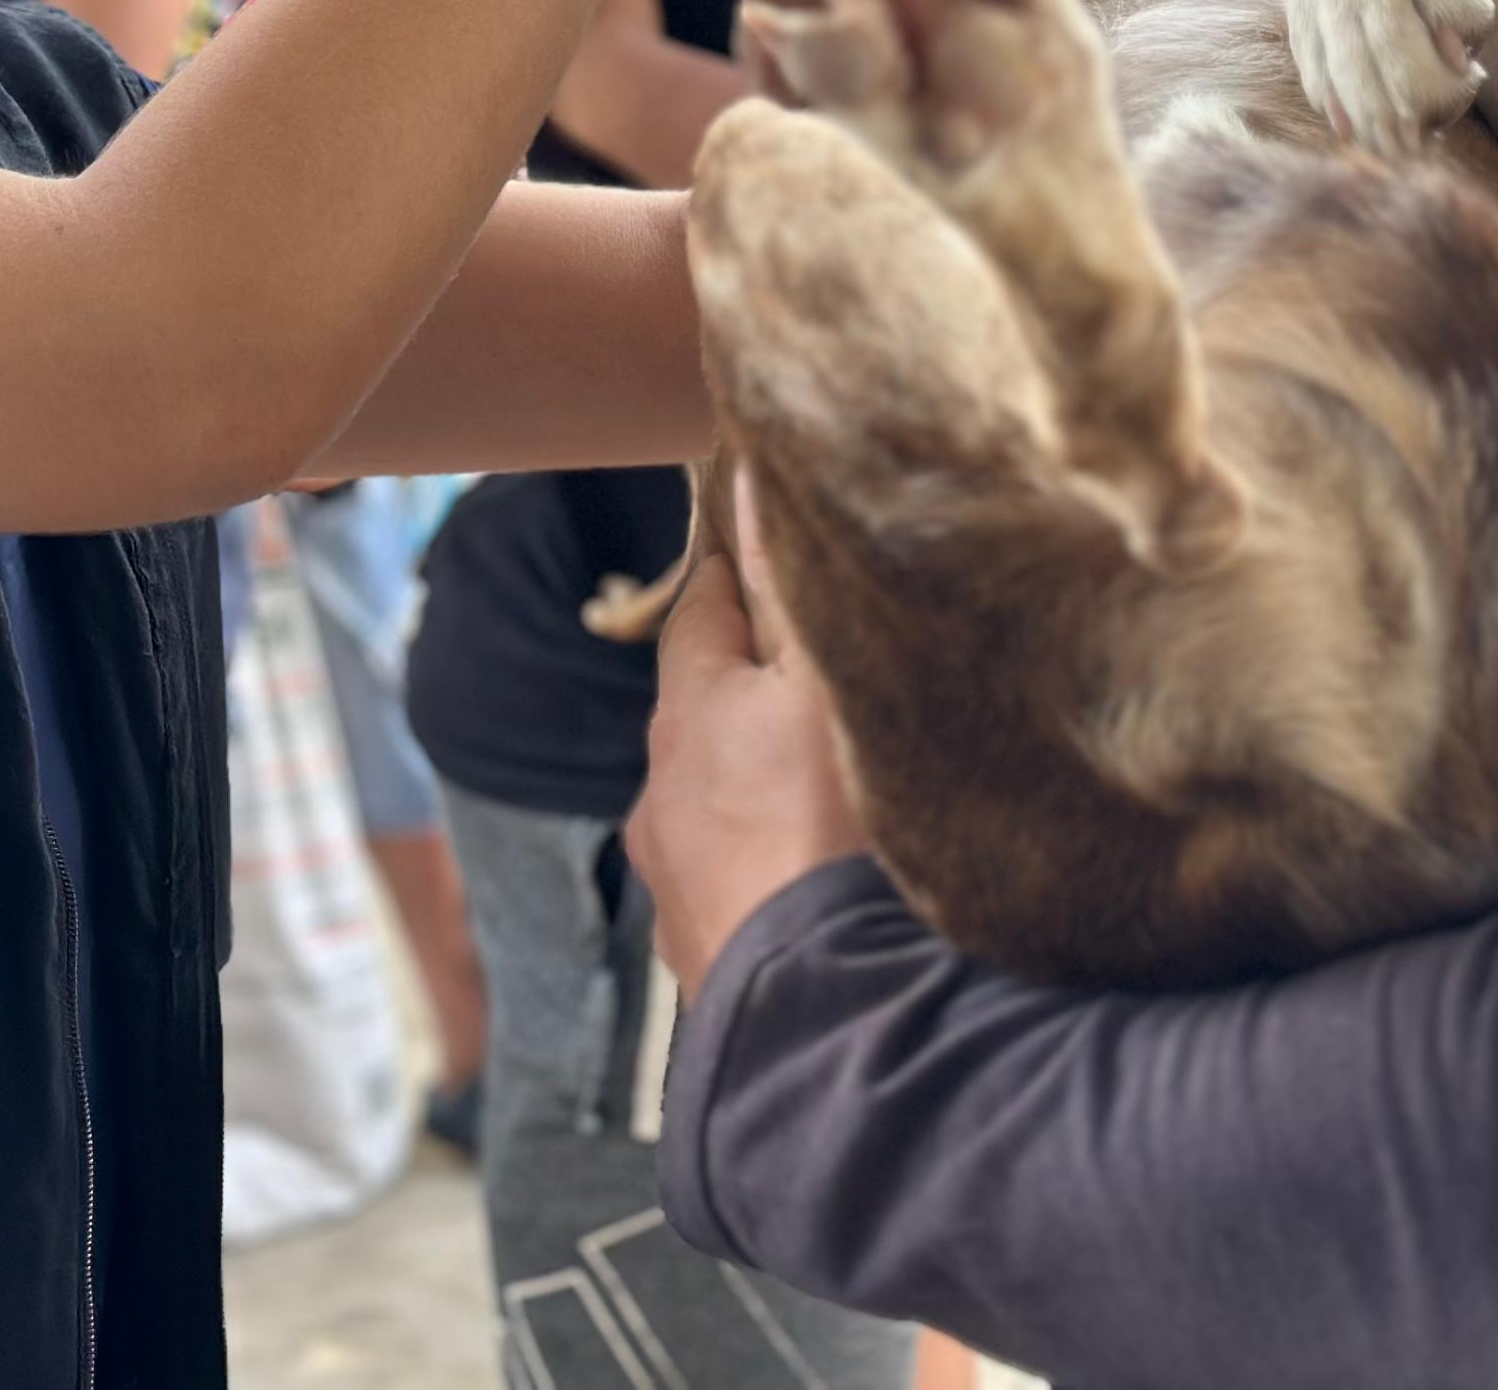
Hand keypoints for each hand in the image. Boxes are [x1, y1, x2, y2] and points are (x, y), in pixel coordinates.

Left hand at [631, 481, 865, 996]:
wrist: (826, 1013)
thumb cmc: (833, 825)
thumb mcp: (823, 681)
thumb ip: (788, 584)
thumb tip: (747, 483)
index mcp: (686, 712)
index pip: (703, 611)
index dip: (742, 580)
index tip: (777, 559)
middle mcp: (659, 796)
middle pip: (706, 716)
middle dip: (756, 699)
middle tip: (830, 688)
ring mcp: (674, 887)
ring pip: (717, 810)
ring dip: (761, 796)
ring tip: (839, 802)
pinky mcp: (703, 961)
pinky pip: (737, 893)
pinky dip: (771, 877)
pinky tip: (825, 890)